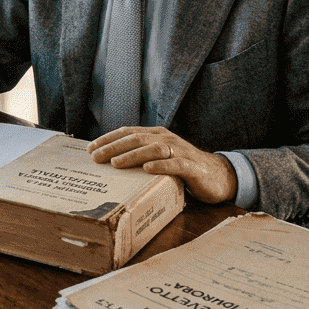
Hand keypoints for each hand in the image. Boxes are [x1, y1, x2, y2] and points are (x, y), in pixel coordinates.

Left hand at [86, 126, 237, 204]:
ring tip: (115, 163)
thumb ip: (141, 156)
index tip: (90, 148)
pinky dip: (161, 166)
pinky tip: (148, 170)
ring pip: (154, 149)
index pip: (129, 133)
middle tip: (96, 157)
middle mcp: (167, 139)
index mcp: (157, 135)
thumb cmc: (183, 168)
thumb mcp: (160, 158)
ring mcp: (180, 151)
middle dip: (114, 147)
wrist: (218, 176)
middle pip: (137, 139)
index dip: (109, 139)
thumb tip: (111, 161)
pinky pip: (175, 164)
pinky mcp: (192, 167)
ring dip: (133, 155)